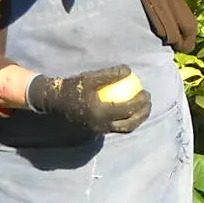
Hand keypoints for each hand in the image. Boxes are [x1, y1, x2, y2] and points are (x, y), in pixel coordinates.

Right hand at [27, 65, 151, 133]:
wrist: (54, 101)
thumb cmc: (73, 87)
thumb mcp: (90, 77)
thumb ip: (110, 74)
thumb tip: (130, 71)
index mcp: (100, 114)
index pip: (127, 109)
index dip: (140, 102)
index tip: (146, 92)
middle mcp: (101, 126)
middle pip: (129, 124)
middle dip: (143, 114)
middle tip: (148, 102)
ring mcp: (99, 130)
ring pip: (124, 128)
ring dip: (137, 120)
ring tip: (143, 108)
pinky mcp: (97, 131)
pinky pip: (116, 127)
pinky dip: (126, 120)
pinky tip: (131, 110)